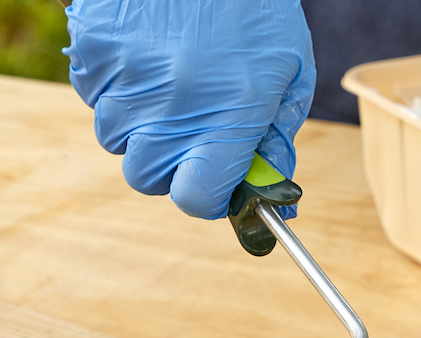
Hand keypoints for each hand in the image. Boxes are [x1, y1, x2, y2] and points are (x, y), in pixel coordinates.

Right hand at [64, 0, 314, 219]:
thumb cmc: (255, 9)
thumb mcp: (290, 72)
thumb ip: (277, 139)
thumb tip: (275, 199)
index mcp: (229, 115)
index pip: (197, 199)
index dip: (206, 196)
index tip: (216, 180)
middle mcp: (172, 104)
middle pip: (147, 177)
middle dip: (169, 164)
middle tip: (193, 129)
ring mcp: (124, 78)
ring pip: (116, 137)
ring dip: (141, 124)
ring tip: (173, 80)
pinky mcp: (92, 50)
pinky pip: (93, 94)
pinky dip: (117, 86)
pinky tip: (147, 55)